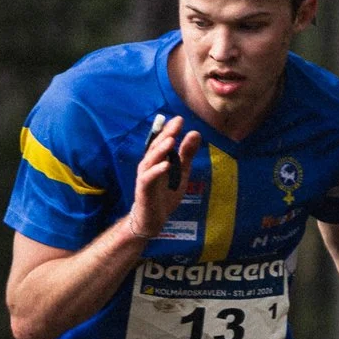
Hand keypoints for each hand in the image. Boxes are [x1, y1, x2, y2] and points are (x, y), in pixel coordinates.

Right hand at [127, 114, 199, 241]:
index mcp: (157, 159)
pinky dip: (157, 171)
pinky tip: (166, 165)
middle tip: (177, 124)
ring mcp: (145, 177)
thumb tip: (195, 133)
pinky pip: (148, 178)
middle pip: (156, 147)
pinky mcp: (144, 190)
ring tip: (171, 141)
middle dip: (166, 135)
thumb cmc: (165, 194)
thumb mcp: (181, 172)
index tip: (180, 119)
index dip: (170, 130)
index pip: (163, 141)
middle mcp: (149, 165)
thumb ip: (187, 154)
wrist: (153, 219)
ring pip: (150, 160)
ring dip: (160, 150)